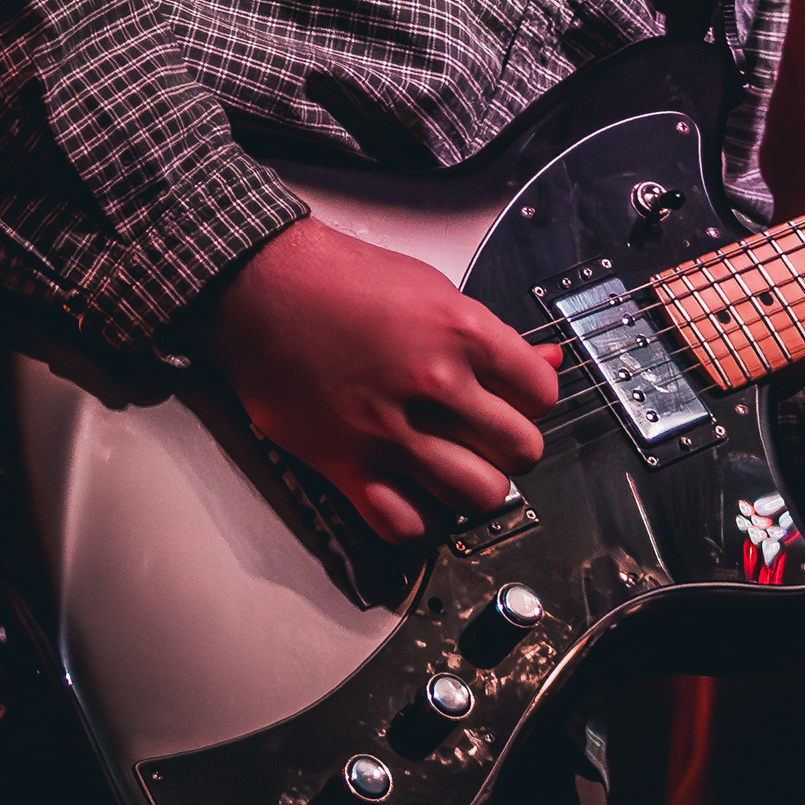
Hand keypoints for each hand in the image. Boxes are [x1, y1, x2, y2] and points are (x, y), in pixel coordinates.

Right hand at [201, 217, 561, 542]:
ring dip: (474, 488)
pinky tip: (416, 498)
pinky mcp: (347, 463)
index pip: (542, 395)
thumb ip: (490, 333)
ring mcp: (391, 430)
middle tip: (486, 438)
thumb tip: (545, 359)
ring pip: (479, 496)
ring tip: (457, 469)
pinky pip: (408, 525)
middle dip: (509, 447)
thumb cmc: (337, 279)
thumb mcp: (430, 287)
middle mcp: (434, 383)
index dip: (531, 401)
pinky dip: (420, 522)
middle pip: (520, 452)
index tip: (513, 401)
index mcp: (462, 332)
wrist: (260, 286)